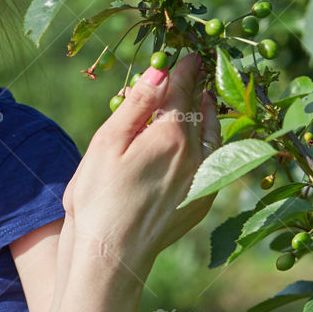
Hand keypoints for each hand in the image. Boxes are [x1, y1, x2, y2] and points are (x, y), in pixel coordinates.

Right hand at [62, 55, 219, 280]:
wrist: (111, 258)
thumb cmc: (98, 200)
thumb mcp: (108, 143)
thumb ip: (139, 103)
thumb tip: (162, 67)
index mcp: (171, 134)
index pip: (182, 87)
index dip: (182, 67)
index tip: (185, 53)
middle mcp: (195, 154)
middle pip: (200, 108)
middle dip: (195, 87)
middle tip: (193, 71)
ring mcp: (202, 180)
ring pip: (214, 135)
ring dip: (208, 113)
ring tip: (203, 100)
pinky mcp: (201, 201)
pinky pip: (214, 161)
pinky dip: (210, 143)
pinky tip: (202, 142)